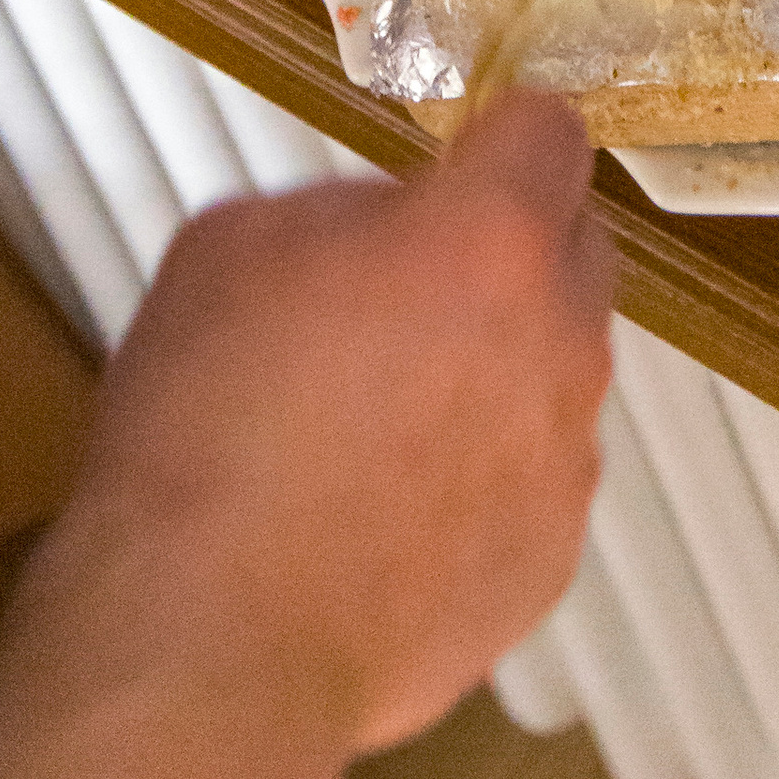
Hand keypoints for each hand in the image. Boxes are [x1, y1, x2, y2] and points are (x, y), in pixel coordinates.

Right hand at [0, 97, 612, 778]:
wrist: (214, 647)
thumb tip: (386, 232)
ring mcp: (567, 462)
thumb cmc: (205, 426)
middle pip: (574, 250)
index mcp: (489, 239)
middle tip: (408, 295)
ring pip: (556, 374)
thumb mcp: (231, 248)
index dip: (502, 134)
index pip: (550, 131)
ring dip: (497, 372)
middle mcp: (560, 340)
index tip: (460, 159)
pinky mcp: (550, 564)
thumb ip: (339, 212)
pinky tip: (389, 520)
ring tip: (382, 429)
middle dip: (509, 252)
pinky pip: (534, 484)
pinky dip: (483, 483)